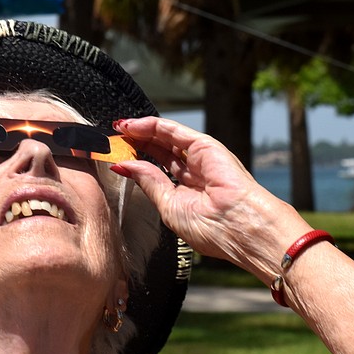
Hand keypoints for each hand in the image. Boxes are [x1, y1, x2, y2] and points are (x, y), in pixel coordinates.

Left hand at [111, 117, 303, 264]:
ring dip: (141, 132)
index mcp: (187, 193)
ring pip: (166, 139)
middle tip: (114, 138)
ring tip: (119, 128)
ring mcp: (201, 158)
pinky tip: (133, 126)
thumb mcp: (168, 206)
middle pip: (160, 151)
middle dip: (136, 143)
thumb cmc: (211, 228)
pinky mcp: (206, 146)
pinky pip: (175, 131)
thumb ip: (148, 182)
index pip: (157, 170)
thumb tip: (123, 166)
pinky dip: (152, 126)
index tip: (116, 156)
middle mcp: (194, 173)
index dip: (136, 161)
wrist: (239, 227)